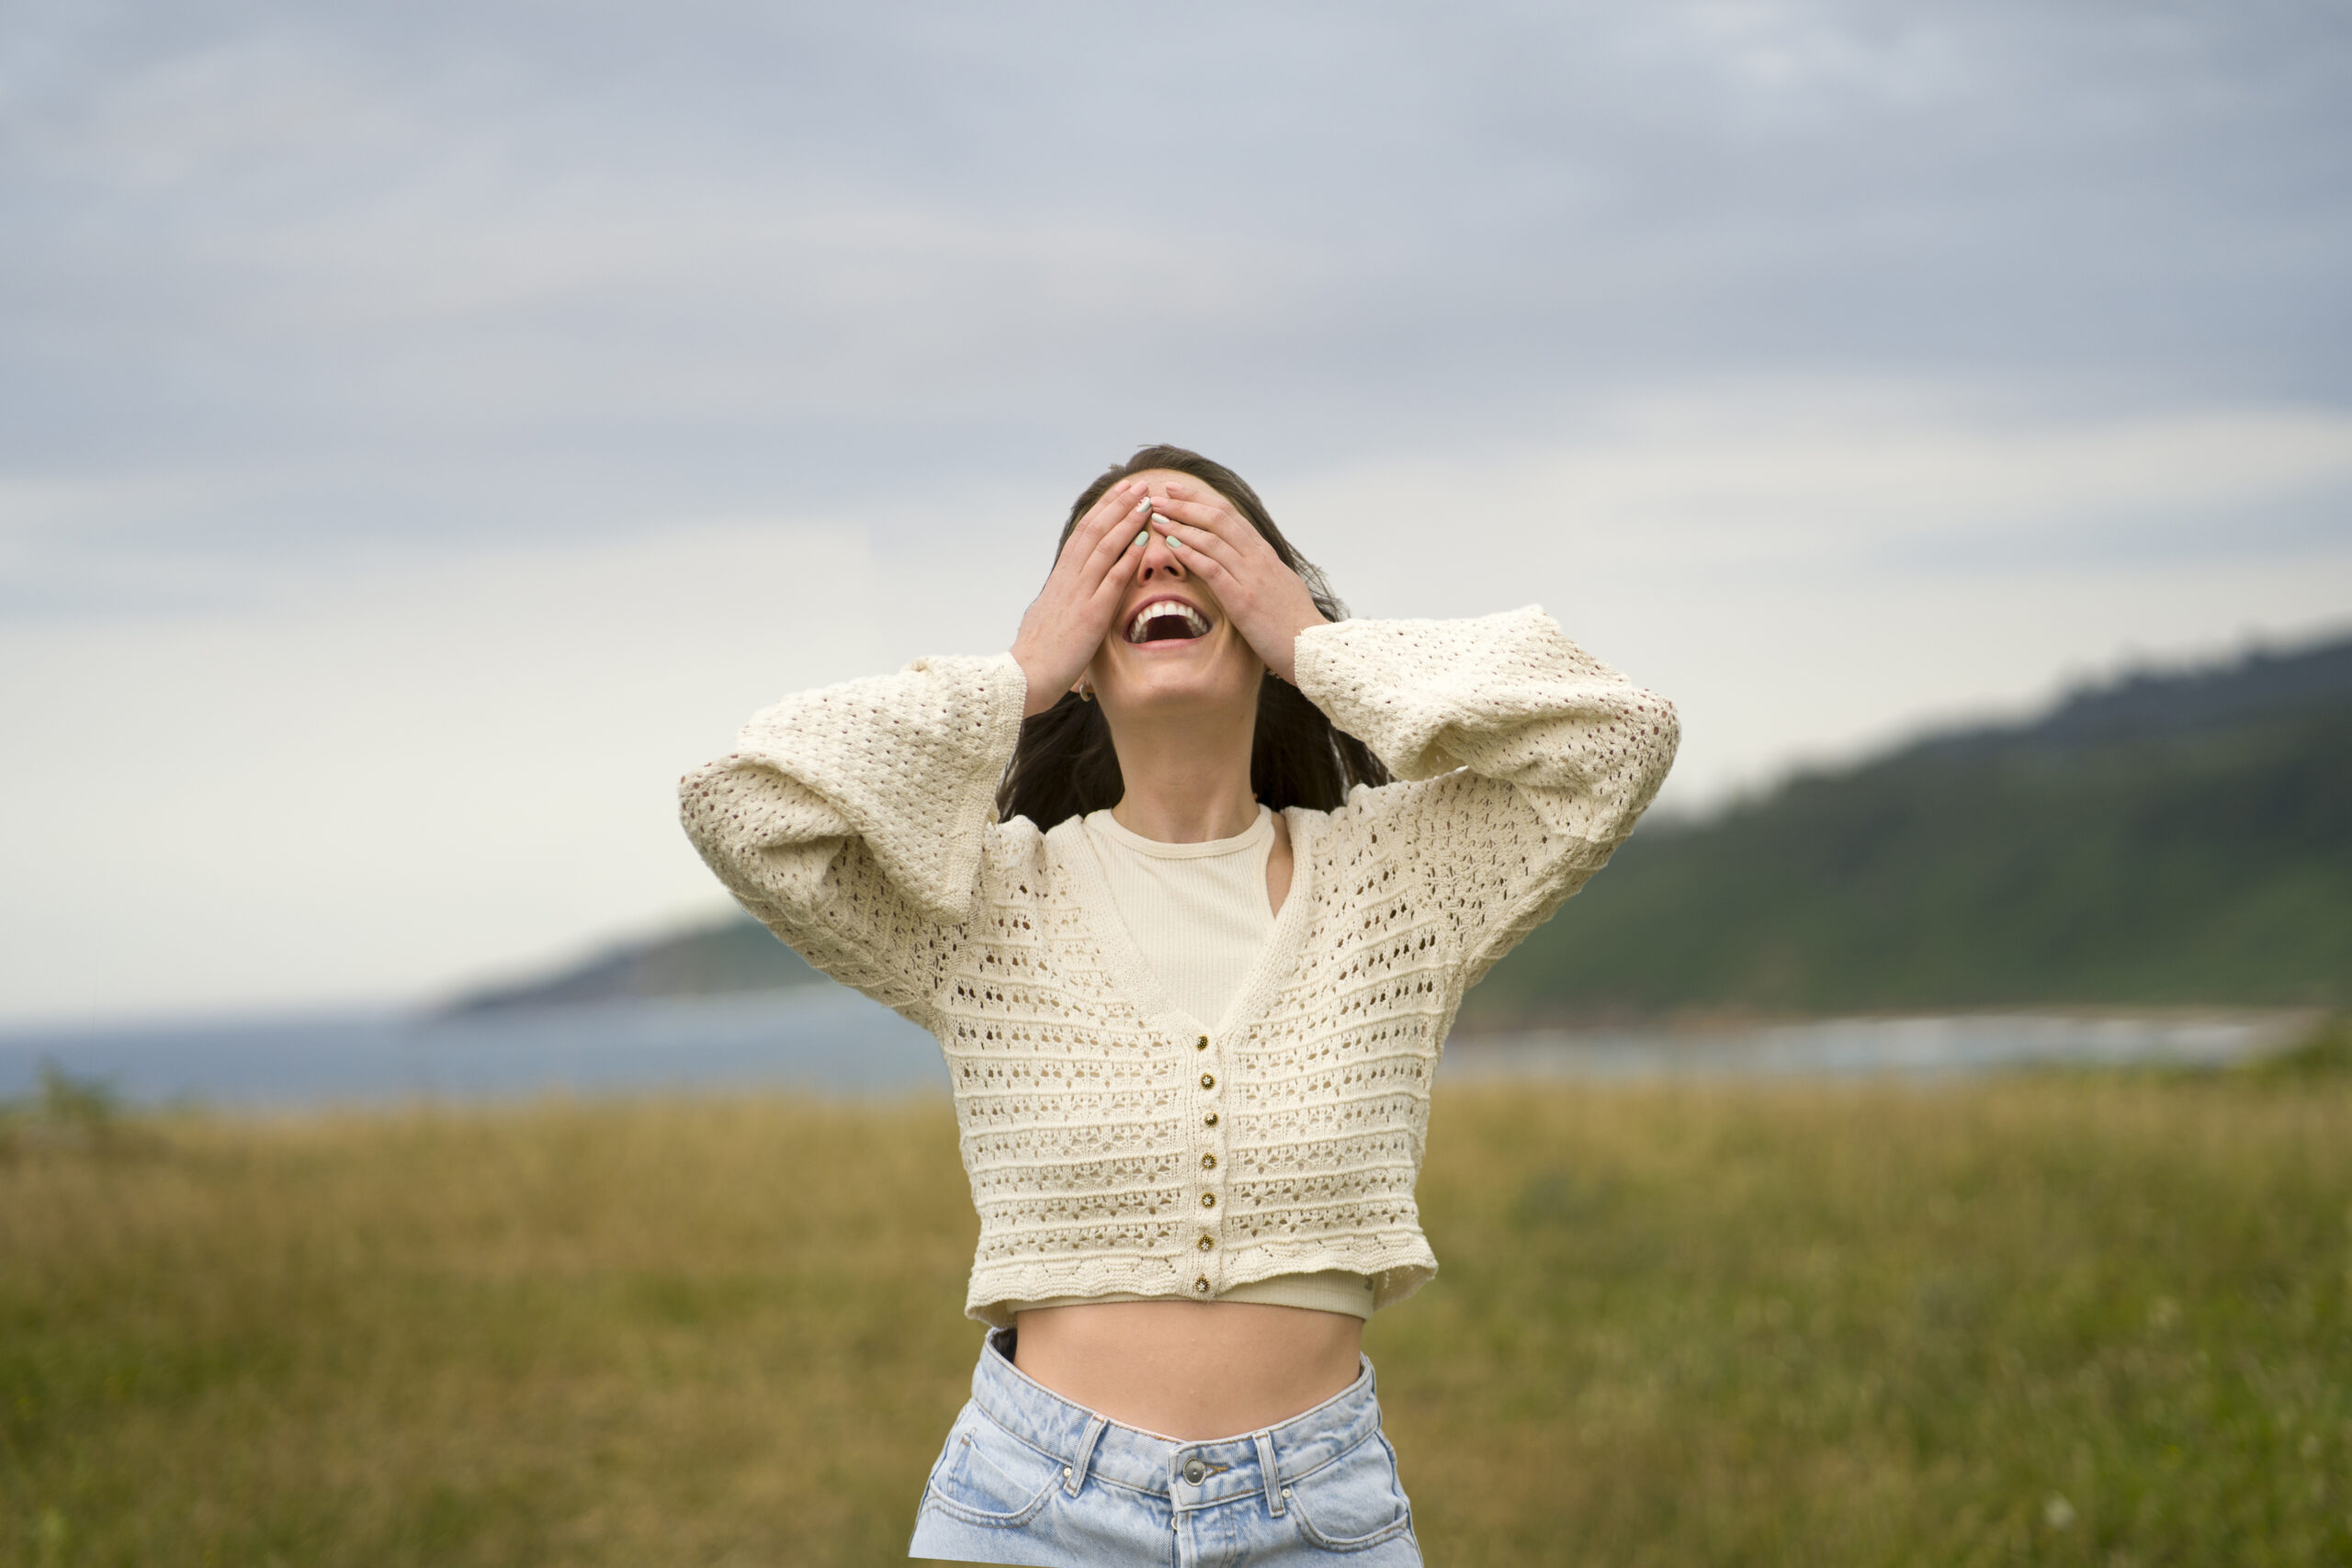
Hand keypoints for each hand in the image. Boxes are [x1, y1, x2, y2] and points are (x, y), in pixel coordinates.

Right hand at [1009, 478, 1153, 715]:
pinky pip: (1113, 579)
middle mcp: (1068, 580)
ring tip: (1147, 501)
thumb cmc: (1035, 655)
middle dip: (1119, 505)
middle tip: (1139, 484)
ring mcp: (1079, 595)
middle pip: (1095, 531)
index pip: (1083, 534)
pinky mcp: (1090, 615)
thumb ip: (1058, 600)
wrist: (1023, 679)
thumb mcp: (1046, 617)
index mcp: (1059, 579)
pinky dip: (1129, 557)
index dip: (1103, 510)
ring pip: (1105, 547)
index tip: (1121, 492)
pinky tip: (1144, 540)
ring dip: (1127, 521)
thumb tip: (1060, 591)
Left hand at [1142, 477, 1326, 683]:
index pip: (1229, 515)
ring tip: (1157, 518)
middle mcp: (1258, 558)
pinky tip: (1171, 547)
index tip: (1176, 490)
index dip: (1199, 499)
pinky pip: (1212, 569)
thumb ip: (1260, 570)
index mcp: (1264, 553)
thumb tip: (1246, 561)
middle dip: (1185, 504)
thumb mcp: (1279, 586)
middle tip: (1159, 495)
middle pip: (1218, 518)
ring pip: (1211, 539)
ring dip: (1180, 526)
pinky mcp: (1243, 600)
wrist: (1312, 647)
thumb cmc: (1294, 623)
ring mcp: (1251, 577)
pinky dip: (1189, 554)